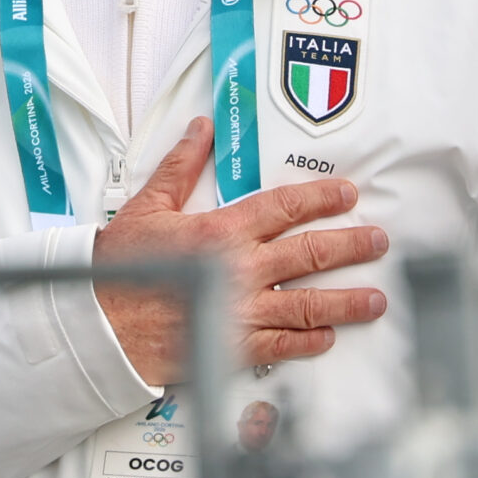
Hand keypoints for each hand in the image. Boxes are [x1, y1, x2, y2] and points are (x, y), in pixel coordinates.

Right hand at [93, 118, 388, 384]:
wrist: (99, 325)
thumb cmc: (120, 267)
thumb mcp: (148, 206)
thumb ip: (181, 166)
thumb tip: (200, 129)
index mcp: (222, 230)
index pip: (285, 206)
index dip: (321, 198)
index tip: (347, 195)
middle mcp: (240, 269)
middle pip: (310, 253)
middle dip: (351, 246)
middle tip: (378, 242)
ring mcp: (240, 311)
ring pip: (308, 304)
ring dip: (346, 301)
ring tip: (376, 299)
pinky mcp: (233, 348)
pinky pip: (282, 345)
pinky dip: (309, 342)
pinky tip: (327, 338)